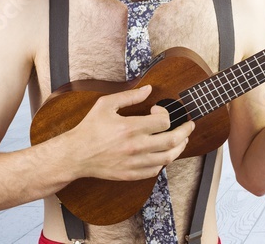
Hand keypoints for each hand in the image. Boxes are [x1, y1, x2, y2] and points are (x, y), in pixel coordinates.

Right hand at [65, 85, 194, 181]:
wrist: (75, 155)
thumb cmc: (89, 128)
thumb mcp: (106, 105)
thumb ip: (129, 96)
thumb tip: (149, 89)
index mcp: (130, 127)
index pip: (164, 122)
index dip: (166, 113)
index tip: (158, 111)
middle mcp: (135, 146)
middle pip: (172, 140)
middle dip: (186, 131)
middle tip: (189, 125)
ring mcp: (134, 162)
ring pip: (168, 157)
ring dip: (180, 147)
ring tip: (182, 139)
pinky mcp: (131, 174)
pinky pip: (156, 170)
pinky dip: (164, 161)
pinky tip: (164, 153)